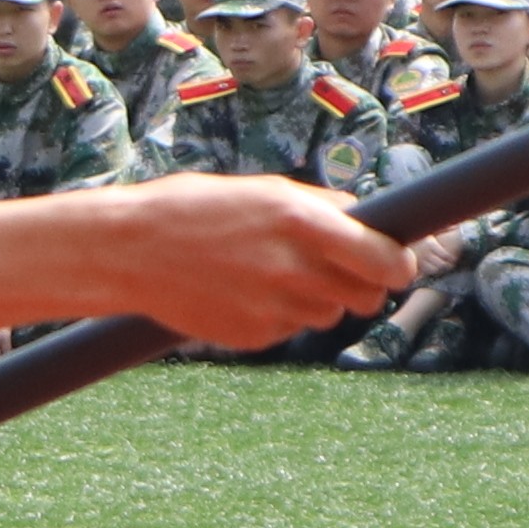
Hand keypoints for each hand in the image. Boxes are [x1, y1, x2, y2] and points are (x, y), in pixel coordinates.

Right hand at [0, 173, 416, 354]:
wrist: (129, 250)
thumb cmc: (196, 209)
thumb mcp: (263, 190)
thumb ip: (319, 208)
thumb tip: (370, 221)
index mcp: (301, 220)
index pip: (383, 258)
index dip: (399, 265)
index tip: (400, 265)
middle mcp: (294, 267)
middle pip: (364, 295)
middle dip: (361, 285)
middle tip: (338, 271)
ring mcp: (273, 307)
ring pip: (327, 315)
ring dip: (314, 299)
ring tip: (270, 274)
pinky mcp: (252, 337)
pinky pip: (287, 330)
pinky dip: (277, 316)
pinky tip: (241, 293)